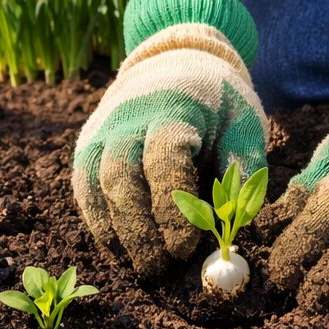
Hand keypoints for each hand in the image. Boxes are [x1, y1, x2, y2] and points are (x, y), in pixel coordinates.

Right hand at [72, 23, 267, 275]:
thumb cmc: (216, 101)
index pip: (163, 161)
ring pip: (94, 187)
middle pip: (120, 178)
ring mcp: (101, 132)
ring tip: (142, 266)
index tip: (186, 248)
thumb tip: (239, 221)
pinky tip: (122, 249)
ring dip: (116, 232)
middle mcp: (127, 119)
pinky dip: (101, 224)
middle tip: (160, 268)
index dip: (172, 209)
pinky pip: (85, 190)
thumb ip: (244, 167)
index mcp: (172, 109)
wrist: (173, 61)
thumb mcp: (243, 122)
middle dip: (139, 230)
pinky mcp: (86, 147)